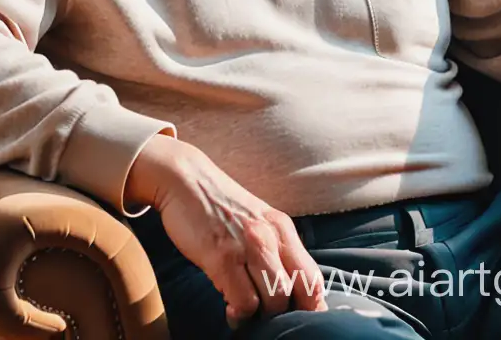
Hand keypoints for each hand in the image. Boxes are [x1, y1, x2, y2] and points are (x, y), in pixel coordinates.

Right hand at [126, 136, 327, 328]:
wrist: (186, 179)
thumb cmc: (220, 206)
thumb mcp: (257, 222)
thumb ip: (274, 249)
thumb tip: (287, 288)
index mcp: (282, 228)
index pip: (312, 276)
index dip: (313, 305)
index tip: (304, 320)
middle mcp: (270, 235)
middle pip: (298, 291)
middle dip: (285, 313)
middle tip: (268, 317)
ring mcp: (247, 246)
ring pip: (275, 299)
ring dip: (262, 315)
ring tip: (247, 313)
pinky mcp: (222, 257)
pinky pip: (243, 301)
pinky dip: (240, 313)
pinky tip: (230, 308)